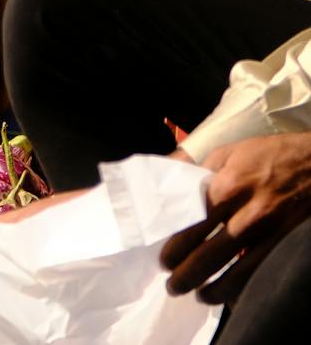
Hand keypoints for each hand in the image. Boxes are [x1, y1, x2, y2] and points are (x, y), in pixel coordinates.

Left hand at [161, 133, 310, 302]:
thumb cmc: (270, 155)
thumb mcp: (228, 152)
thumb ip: (194, 169)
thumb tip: (160, 180)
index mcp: (228, 187)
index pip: (192, 225)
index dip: (175, 248)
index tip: (164, 260)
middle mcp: (249, 213)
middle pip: (210, 254)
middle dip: (187, 275)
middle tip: (174, 286)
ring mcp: (273, 232)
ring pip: (238, 272)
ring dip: (215, 290)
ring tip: (199, 296)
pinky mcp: (289, 244)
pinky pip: (263, 271)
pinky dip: (246, 287)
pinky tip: (232, 295)